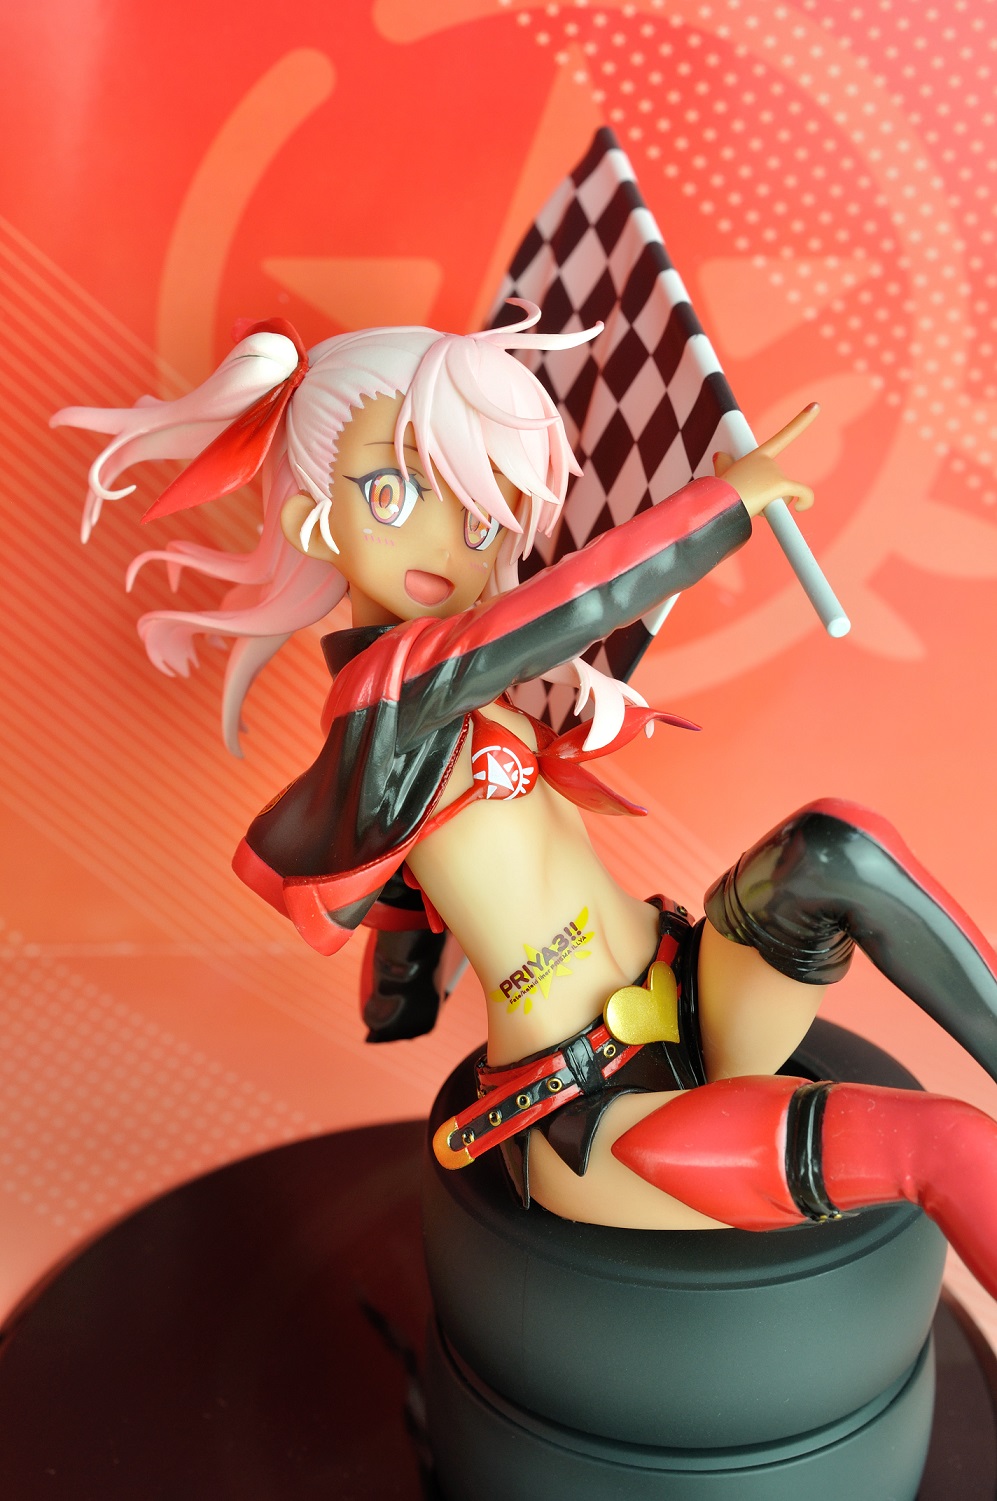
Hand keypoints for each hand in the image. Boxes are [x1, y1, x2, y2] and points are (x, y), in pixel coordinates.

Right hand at [714, 404, 818, 519]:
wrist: (716, 505)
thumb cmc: (718, 495)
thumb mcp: (720, 476)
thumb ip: (724, 465)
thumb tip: (719, 456)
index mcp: (756, 457)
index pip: (783, 437)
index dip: (802, 421)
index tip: (816, 406)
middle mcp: (768, 460)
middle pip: (781, 484)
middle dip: (770, 498)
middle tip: (749, 502)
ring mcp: (774, 471)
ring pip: (788, 495)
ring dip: (775, 505)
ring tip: (753, 507)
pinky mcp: (780, 485)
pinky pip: (803, 494)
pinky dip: (806, 501)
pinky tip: (801, 507)